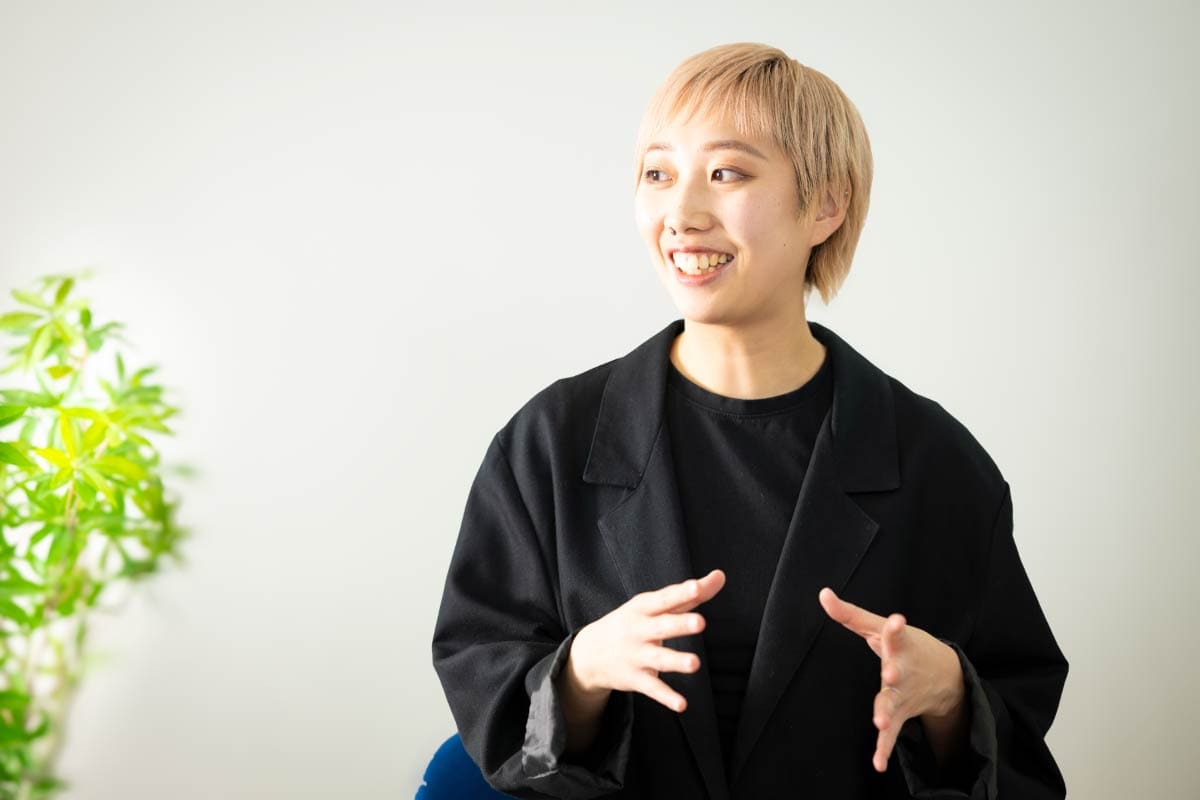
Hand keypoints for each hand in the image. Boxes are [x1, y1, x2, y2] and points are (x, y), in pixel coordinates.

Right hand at [567, 569, 725, 712]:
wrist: (588, 653)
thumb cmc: (632, 623)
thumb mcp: (654, 605)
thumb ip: (689, 594)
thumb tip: (720, 576)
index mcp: (644, 608)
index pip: (665, 598)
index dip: (681, 593)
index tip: (697, 587)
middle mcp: (639, 630)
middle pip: (662, 626)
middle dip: (680, 624)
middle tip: (700, 622)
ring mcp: (636, 655)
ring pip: (659, 659)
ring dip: (676, 661)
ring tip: (694, 664)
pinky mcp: (635, 678)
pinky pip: (652, 688)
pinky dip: (666, 697)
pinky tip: (681, 704)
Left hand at [818, 587, 964, 772]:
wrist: (946, 675)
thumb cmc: (906, 645)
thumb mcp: (879, 626)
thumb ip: (850, 614)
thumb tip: (823, 593)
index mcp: (899, 644)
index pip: (896, 634)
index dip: (895, 628)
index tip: (898, 620)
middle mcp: (902, 669)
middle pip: (897, 670)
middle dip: (894, 672)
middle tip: (891, 673)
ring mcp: (902, 693)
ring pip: (893, 703)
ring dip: (887, 712)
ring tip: (881, 721)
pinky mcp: (901, 714)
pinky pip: (891, 735)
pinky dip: (884, 749)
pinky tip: (878, 764)